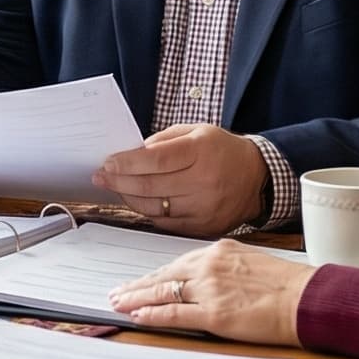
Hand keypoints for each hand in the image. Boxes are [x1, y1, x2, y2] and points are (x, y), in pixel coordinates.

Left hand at [92, 124, 267, 236]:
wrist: (257, 178)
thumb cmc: (222, 151)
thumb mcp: (196, 132)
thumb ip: (163, 141)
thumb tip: (130, 154)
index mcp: (201, 152)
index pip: (155, 160)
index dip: (126, 163)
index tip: (108, 163)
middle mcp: (204, 182)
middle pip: (150, 186)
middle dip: (118, 181)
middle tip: (101, 177)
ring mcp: (204, 208)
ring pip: (154, 208)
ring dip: (129, 198)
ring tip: (117, 188)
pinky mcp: (203, 227)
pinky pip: (165, 223)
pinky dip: (148, 212)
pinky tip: (138, 201)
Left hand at [108, 239, 312, 344]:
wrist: (307, 298)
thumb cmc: (288, 285)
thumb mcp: (251, 262)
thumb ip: (225, 268)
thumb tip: (207, 280)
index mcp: (219, 251)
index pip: (177, 264)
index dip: (155, 275)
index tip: (140, 281)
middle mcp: (209, 266)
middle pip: (163, 276)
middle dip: (137, 286)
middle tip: (116, 292)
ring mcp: (210, 289)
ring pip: (162, 293)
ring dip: (136, 299)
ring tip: (118, 304)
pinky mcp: (214, 314)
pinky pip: (174, 314)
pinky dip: (152, 316)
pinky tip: (138, 317)